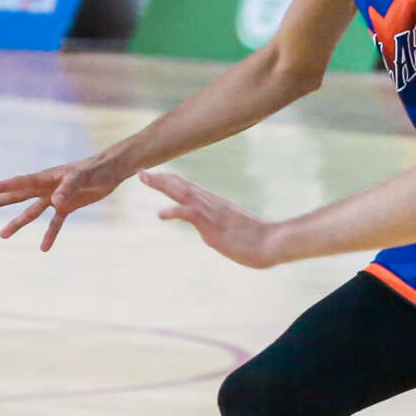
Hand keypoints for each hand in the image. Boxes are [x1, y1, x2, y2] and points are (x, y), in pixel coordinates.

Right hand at [0, 155, 123, 249]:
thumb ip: (68, 189)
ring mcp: (56, 197)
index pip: (20, 183)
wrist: (111, 170)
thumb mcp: (81, 179)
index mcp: (46, 178)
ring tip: (2, 234)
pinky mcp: (68, 205)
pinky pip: (55, 222)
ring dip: (18, 222)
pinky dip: (50, 234)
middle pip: (18, 196)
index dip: (3, 187)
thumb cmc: (95, 170)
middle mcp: (47, 187)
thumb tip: (55, 202)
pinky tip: (44, 248)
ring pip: (32, 212)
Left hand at [140, 170, 275, 268]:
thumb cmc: (259, 240)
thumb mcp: (235, 229)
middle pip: (182, 186)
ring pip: (182, 194)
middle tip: (141, 171)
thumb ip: (222, 226)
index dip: (172, 181)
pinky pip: (190, 215)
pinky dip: (174, 212)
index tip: (156, 175)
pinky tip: (160, 213)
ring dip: (162, 185)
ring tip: (145, 177)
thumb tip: (216, 231)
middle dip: (161, 179)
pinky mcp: (213, 225)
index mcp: (216, 204)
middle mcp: (212, 203)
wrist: (273, 243)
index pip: (190, 188)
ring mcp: (212, 212)